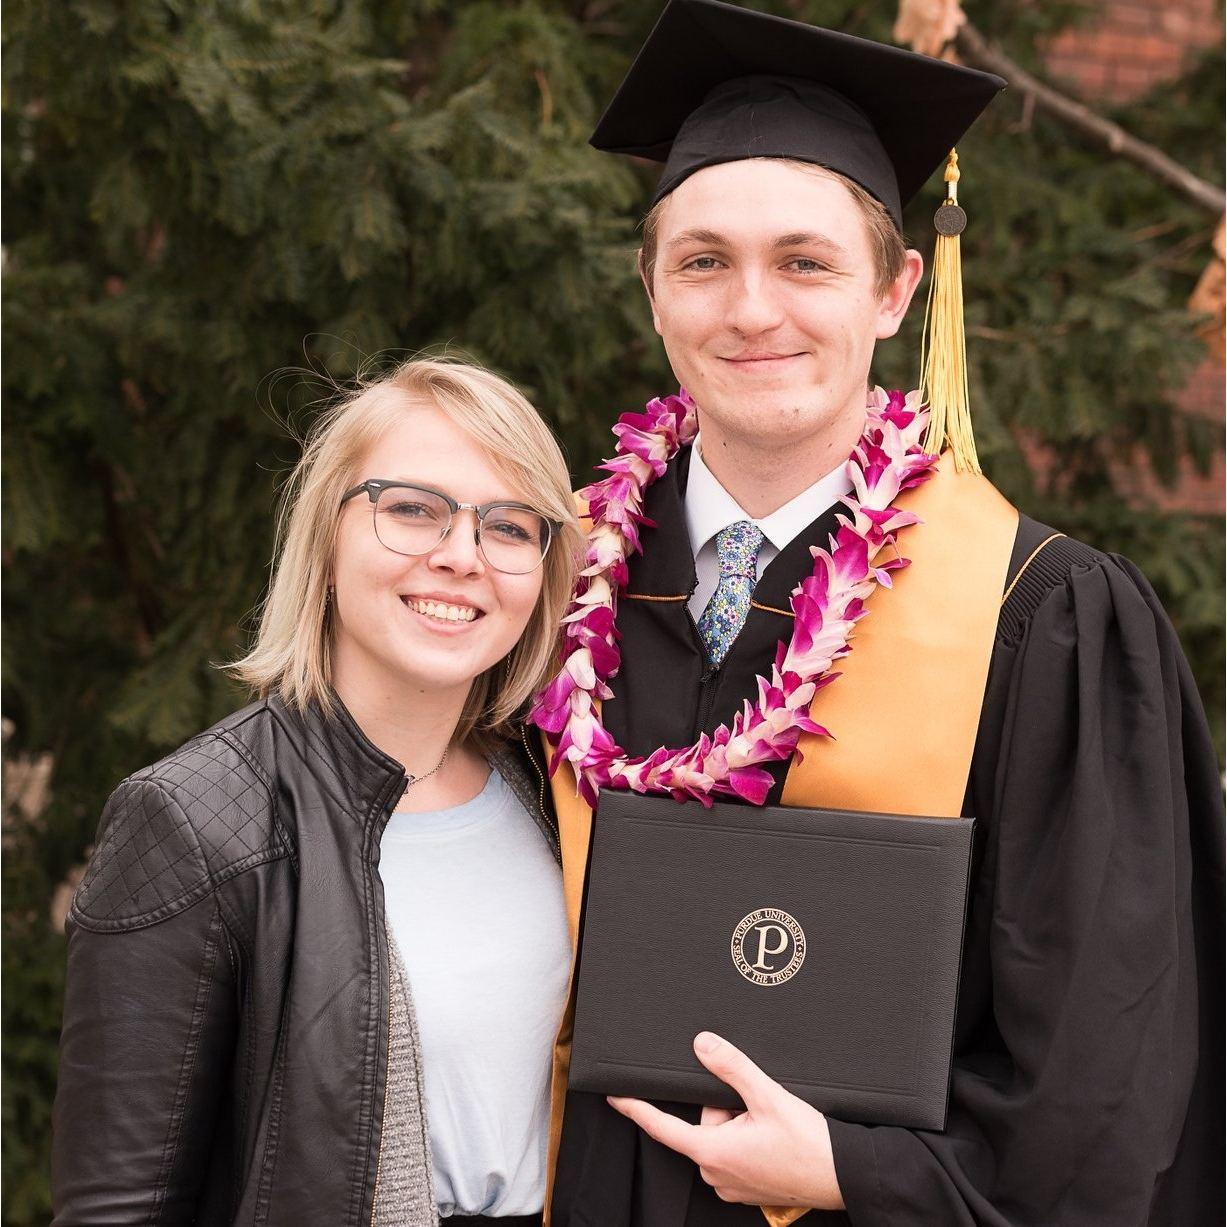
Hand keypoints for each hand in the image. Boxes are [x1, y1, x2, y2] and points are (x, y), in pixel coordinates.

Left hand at [607, 1032, 844, 1209]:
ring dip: (737, 1123)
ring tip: (769, 1123)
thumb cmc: (808, 1143)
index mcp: (712, 1152)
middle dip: (723, 1107)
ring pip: (719, 1138)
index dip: (636, 1109)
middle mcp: (716, 1174)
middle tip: (754, 1105)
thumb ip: (732, 1067)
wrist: (842, 1175)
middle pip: (702, 1125)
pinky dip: (747, 1139)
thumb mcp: (767, 1095)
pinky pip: (734, 1153)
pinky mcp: (747, 1189)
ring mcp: (731, 1184)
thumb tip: (703, 1044)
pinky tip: (772, 1136)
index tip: (615, 1097)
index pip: (662, 1127)